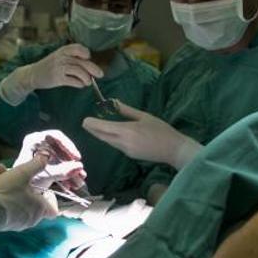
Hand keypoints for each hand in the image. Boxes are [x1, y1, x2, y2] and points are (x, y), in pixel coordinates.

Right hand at [0, 44, 104, 104]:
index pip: (78, 48)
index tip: (88, 58)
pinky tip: (80, 85)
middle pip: (82, 62)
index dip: (85, 53)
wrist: (32, 74)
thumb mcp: (59, 57)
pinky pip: (72, 81)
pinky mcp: (57, 78)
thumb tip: (90, 67)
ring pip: (79, 71)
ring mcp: (59, 68)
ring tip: (88, 82)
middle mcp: (61, 57)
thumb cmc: (49, 66)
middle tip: (100, 74)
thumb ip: (72, 59)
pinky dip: (79, 84)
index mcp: (63, 50)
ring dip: (86, 78)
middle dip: (93, 69)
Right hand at [0, 156, 59, 250]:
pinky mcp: (4, 222)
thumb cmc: (7, 192)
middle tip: (15, 172)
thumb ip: (36, 164)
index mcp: (39, 209)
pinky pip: (7, 205)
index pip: (53, 209)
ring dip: (9, 184)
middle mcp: (31, 218)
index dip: (50, 198)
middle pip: (32, 200)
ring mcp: (17, 222)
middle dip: (23, 183)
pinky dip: (2, 192)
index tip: (43, 188)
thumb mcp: (23, 173)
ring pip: (17, 200)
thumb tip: (47, 155)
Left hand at [15, 130, 86, 191]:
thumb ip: (61, 171)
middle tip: (81, 174)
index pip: (55, 137)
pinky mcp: (46, 163)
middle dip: (72, 163)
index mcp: (34, 140)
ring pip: (62, 159)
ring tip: (78, 183)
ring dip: (71, 171)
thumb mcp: (43, 175)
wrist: (13, 192)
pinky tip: (71, 185)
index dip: (68, 146)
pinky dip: (66, 175)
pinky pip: (59, 166)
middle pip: (61, 148)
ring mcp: (43, 153)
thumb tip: (79, 167)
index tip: (76, 158)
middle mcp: (39, 144)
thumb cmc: (23, 180)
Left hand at [82, 100, 201, 168]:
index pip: (104, 127)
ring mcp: (126, 150)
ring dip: (101, 134)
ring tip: (93, 126)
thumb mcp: (144, 116)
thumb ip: (126, 110)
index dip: (92, 124)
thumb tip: (113, 102)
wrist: (173, 149)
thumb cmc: (161, 130)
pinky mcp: (130, 155)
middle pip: (103, 136)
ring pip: (109, 141)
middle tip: (85, 123)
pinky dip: (111, 138)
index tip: (84, 120)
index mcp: (128, 130)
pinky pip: (116, 145)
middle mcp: (124, 142)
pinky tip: (110, 133)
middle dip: (93, 129)